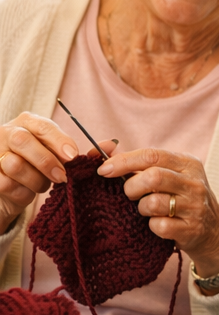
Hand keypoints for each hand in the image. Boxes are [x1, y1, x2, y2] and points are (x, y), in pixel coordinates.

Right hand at [0, 113, 79, 230]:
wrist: (9, 189)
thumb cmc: (39, 167)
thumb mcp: (59, 158)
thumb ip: (82, 153)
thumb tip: (112, 144)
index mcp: (28, 122)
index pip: (44, 127)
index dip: (59, 142)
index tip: (73, 157)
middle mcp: (7, 132)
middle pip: (23, 141)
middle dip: (46, 161)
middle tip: (62, 177)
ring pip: (15, 165)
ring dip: (35, 180)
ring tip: (42, 184)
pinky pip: (6, 184)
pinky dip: (22, 192)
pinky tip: (26, 191)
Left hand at [97, 149, 218, 277]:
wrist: (213, 228)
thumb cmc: (181, 197)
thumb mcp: (171, 174)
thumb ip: (142, 163)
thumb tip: (106, 148)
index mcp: (188, 163)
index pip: (152, 155)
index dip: (124, 161)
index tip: (103, 170)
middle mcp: (194, 182)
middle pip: (152, 177)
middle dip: (131, 187)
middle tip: (129, 194)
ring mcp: (195, 206)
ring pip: (153, 203)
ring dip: (141, 209)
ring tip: (147, 210)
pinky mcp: (191, 229)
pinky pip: (159, 226)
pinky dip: (152, 227)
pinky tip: (158, 225)